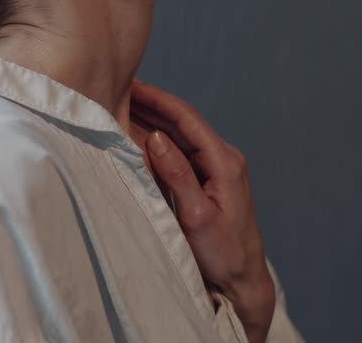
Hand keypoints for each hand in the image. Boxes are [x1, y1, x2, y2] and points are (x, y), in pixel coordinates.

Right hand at [130, 78, 275, 342]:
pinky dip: (159, 137)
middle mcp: (223, 158)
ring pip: (180, 134)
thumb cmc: (222, 253)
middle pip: (182, 121)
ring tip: (123, 102)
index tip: (131, 83)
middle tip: (119, 87)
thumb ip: (177, 174)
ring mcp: (217, 168)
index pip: (186, 119)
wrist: (242, 279)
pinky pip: (181, 150)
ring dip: (153, 118)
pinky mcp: (210, 179)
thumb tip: (156, 137)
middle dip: (151, 103)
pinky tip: (139, 131)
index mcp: (224, 162)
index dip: (157, 99)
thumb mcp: (196, 216)